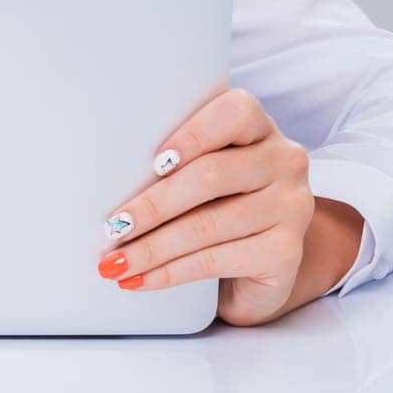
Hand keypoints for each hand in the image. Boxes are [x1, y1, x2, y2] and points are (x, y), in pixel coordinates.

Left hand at [94, 85, 328, 326]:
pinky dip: (171, 272)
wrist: (262, 259)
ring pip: (208, 225)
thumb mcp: (199, 169)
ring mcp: (291, 207)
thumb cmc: (216, 202)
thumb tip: (102, 175)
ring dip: (152, 247)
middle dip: (152, 205)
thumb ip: (170, 157)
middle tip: (111, 226)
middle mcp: (284, 161)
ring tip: (114, 261)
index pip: (235, 112)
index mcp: (258, 127)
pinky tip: (142, 279)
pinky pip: (218, 260)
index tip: (152, 162)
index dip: (192, 134)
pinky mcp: (287, 253)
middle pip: (211, 176)